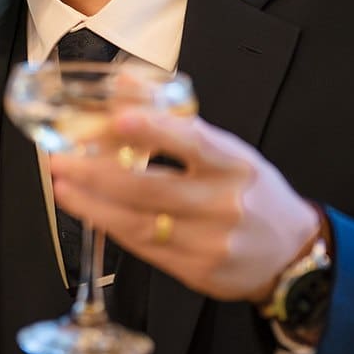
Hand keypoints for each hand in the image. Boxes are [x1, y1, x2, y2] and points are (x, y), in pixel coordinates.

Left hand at [47, 107, 320, 303]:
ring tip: (63, 186)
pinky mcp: (197, 271)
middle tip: (62, 161)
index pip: (195, 143)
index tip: (119, 117)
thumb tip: (122, 81)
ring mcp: (211, 241)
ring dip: (94, 205)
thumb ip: (173, 120)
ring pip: (141, 223)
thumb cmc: (249, 191)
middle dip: (99, 174)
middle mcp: (225, 203)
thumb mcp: (225, 150)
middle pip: (153, 189)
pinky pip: (145, 248)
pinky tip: (89, 210)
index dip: (156, 130)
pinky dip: (113, 226)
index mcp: (235, 164)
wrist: (291, 252)